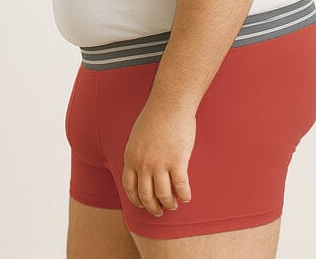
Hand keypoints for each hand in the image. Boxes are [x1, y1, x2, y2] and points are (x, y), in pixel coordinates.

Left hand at [122, 101, 195, 216]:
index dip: (136, 200)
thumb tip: (141, 167)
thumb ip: (137, 152)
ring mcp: (160, 164)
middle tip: (159, 211)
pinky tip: (186, 197)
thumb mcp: (137, 135)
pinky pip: (181, 187)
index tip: (143, 204)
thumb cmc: (156, 115)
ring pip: (163, 195)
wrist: (170, 103)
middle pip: (146, 196)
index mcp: (131, 157)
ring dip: (169, 204)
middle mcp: (143, 164)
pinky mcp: (177, 161)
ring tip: (174, 205)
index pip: (130, 187)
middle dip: (153, 208)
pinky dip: (184, 195)